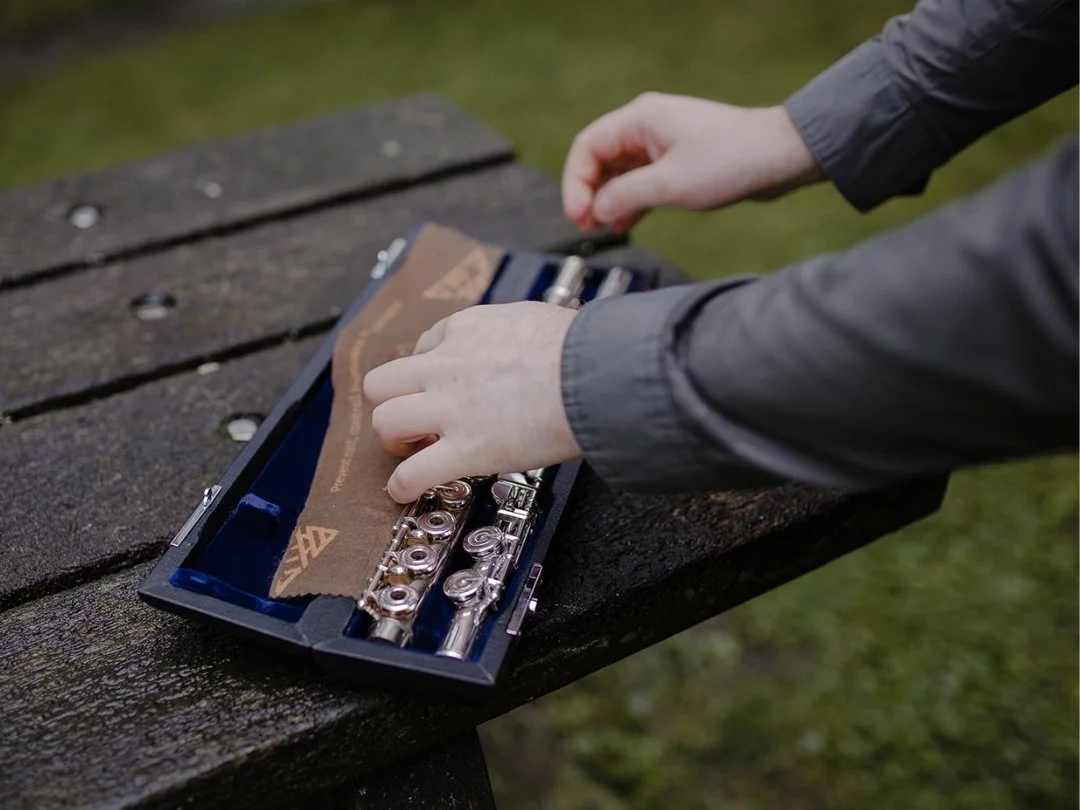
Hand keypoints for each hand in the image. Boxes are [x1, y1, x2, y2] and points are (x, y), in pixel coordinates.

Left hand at [363, 302, 581, 503]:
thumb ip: (512, 331)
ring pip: (385, 421)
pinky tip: (405, 491)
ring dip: (393, 440)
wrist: (596, 373)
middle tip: (413, 421)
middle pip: (382, 382)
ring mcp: (452, 409)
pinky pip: (413, 473)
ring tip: (412, 452)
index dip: (426, 374)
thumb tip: (522, 339)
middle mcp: (448, 367)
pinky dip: (402, 486)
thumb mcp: (534, 318)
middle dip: (391, 404)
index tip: (438, 389)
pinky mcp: (468, 449)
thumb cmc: (580, 347)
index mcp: (466, 330)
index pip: (424, 347)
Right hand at [562, 92, 822, 231]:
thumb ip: (626, 196)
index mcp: (640, 119)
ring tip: (603, 228)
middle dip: (589, 193)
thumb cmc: (732, 161)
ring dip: (608, 200)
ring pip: (619, 172)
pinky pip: (640, 181)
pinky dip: (630, 201)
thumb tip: (596, 210)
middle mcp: (646, 126)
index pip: (587, 147)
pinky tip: (626, 224)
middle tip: (587, 226)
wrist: (781, 157)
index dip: (576, 183)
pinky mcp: (677, 161)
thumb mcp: (670, 184)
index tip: (579, 215)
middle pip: (599, 159)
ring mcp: (662, 143)